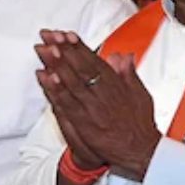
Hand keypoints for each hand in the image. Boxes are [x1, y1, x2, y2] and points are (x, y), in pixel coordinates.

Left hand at [35, 30, 160, 179]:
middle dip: (63, 50)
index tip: (66, 34)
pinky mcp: (84, 123)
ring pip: (71, 82)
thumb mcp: (140, 94)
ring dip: (56, 65)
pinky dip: (56, 90)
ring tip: (44, 50)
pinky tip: (46, 77)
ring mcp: (93, 109)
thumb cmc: (139, 124)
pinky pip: (67, 103)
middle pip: (80, 68)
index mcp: (117, 85)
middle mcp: (104, 94)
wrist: (140, 151)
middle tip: (49, 35)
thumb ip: (129, 74)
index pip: (94, 61)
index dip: (79, 46)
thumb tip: (122, 56)